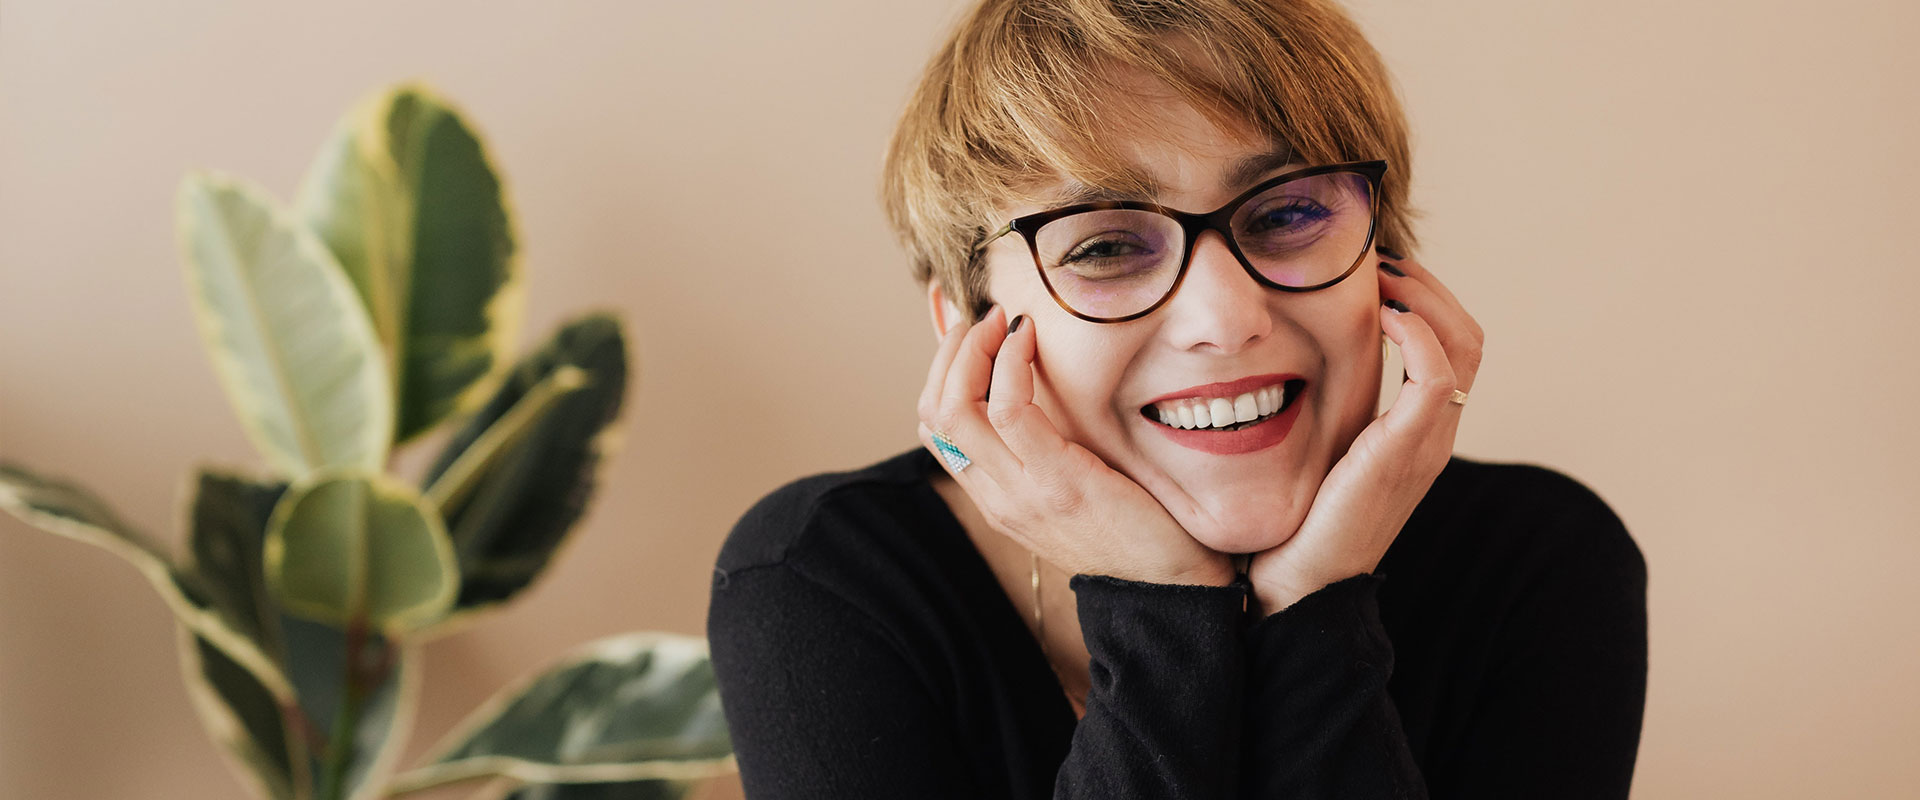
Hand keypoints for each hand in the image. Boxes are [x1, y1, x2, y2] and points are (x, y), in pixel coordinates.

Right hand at [918, 305, 1233, 586]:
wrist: (1173, 585)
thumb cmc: (1136, 528)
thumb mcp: (1074, 488)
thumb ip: (1047, 451)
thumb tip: (1041, 389)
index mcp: (996, 499)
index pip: (935, 429)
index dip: (941, 372)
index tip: (971, 335)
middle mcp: (997, 498)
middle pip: (934, 413)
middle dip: (949, 353)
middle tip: (982, 318)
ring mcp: (1022, 493)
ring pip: (957, 407)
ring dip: (973, 348)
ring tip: (1001, 320)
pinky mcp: (1058, 481)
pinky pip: (1010, 409)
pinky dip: (1011, 362)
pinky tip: (1028, 338)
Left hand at [1245, 251, 1484, 614]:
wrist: (1296, 588)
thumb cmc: (1293, 523)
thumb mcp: (1314, 451)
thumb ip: (1321, 410)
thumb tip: (1283, 357)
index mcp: (1417, 432)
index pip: (1452, 344)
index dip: (1423, 297)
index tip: (1374, 271)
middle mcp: (1434, 434)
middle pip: (1469, 335)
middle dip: (1429, 285)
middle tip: (1378, 260)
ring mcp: (1426, 444)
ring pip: (1463, 344)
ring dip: (1425, 295)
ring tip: (1380, 275)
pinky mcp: (1406, 452)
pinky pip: (1437, 375)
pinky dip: (1417, 331)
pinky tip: (1380, 314)